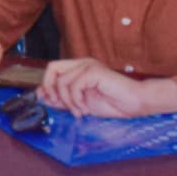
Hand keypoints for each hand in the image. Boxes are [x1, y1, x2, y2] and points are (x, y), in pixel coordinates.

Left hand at [38, 58, 176, 118]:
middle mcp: (82, 64)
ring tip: (79, 111)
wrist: (134, 103)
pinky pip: (74, 85)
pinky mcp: (94, 71)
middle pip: (52, 68)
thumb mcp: (80, 103)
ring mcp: (88, 66)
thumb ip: (63, 99)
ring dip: (67, 101)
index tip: (48, 101)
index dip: (46, 85)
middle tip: (58, 104)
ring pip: (62, 81)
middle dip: (50, 88)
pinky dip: (76, 100)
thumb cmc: (112, 103)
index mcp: (79, 69)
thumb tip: (42, 96)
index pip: (53, 70)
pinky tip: (85, 108)